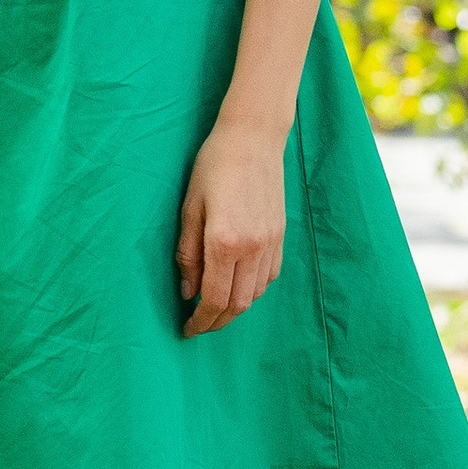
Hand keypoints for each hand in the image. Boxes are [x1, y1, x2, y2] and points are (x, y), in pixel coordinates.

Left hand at [176, 123, 286, 335]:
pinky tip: (238, 286)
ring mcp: (270, 242)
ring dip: (236, 308)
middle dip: (218, 321)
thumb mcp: (189, 208)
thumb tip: (187, 292)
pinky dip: (253, 289)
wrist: (253, 139)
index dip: (201, 320)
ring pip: (256, 293)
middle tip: (199, 326)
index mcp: (224, 241)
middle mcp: (252, 247)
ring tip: (216, 309)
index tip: (187, 330)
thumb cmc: (213, 167)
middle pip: (238, 303)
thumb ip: (188, 254)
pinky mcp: (280, 235)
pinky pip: (269, 276)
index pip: (214, 298)